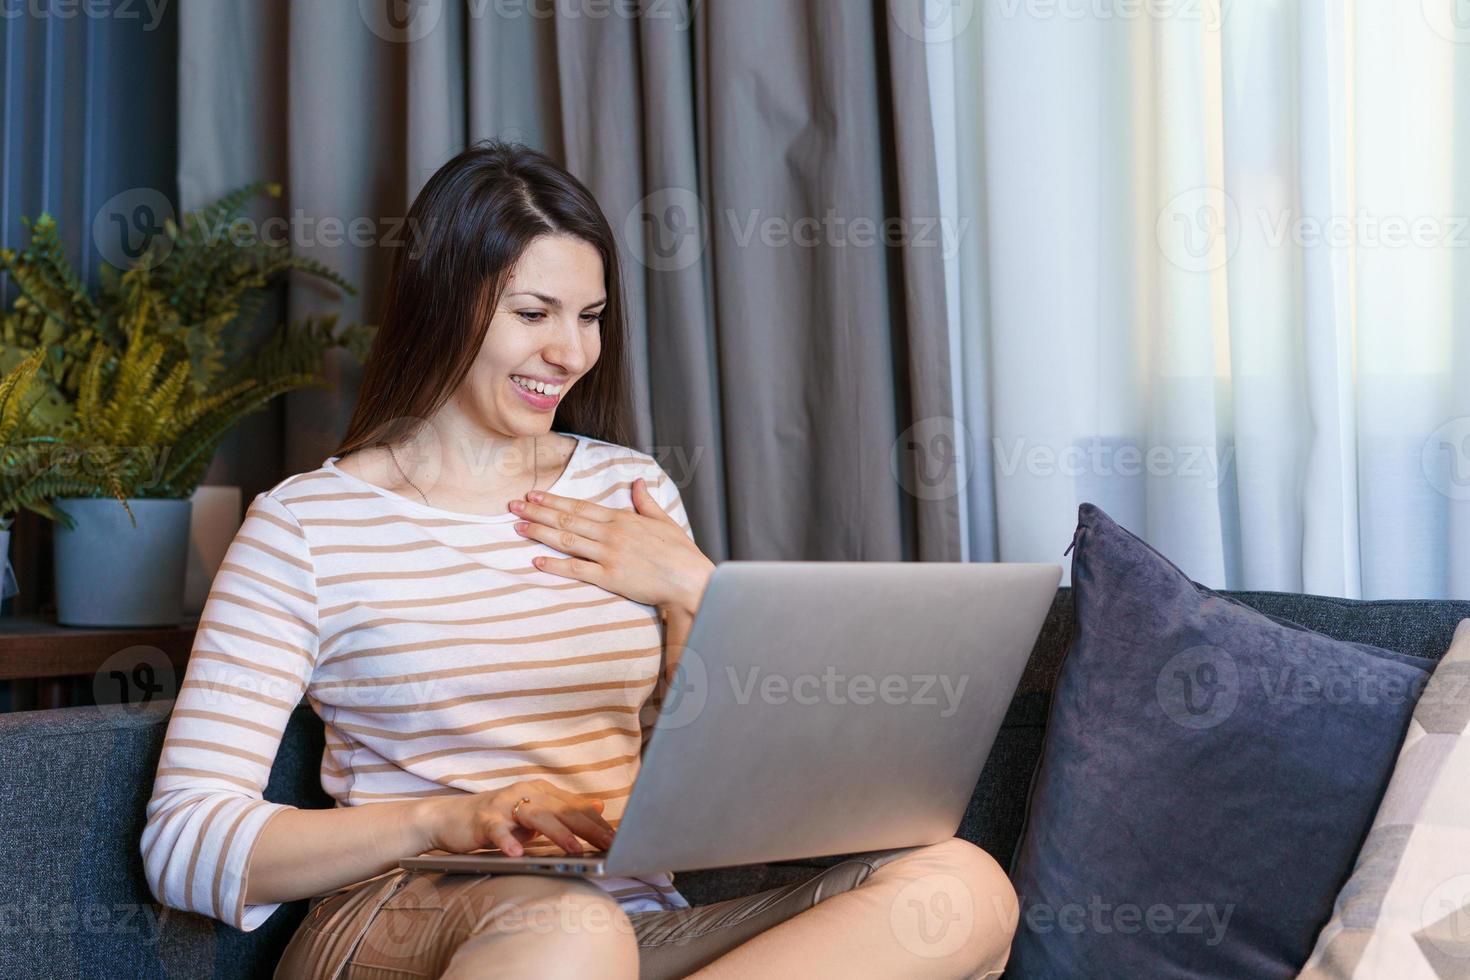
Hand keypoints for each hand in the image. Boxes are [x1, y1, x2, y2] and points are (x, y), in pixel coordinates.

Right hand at [423, 780, 616, 856]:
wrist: (448, 819)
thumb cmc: (495, 820)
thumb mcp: (533, 814)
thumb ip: (564, 810)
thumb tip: (599, 805)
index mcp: (541, 791)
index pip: (576, 807)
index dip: (598, 823)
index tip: (619, 840)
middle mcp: (525, 792)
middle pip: (563, 810)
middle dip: (588, 828)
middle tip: (610, 845)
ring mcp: (504, 804)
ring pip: (537, 816)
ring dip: (558, 833)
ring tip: (575, 850)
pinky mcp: (484, 819)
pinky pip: (498, 831)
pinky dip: (508, 842)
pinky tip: (517, 854)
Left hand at [508, 478, 714, 616]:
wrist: (690, 579)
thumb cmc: (680, 552)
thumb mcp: (663, 521)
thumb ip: (646, 502)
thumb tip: (637, 482)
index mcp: (622, 519)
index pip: (579, 506)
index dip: (553, 500)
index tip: (533, 495)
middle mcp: (611, 534)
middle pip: (567, 521)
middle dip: (537, 512)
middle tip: (512, 506)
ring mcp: (609, 556)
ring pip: (567, 541)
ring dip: (540, 533)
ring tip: (518, 527)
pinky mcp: (610, 578)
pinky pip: (577, 570)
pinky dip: (555, 565)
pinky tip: (536, 560)